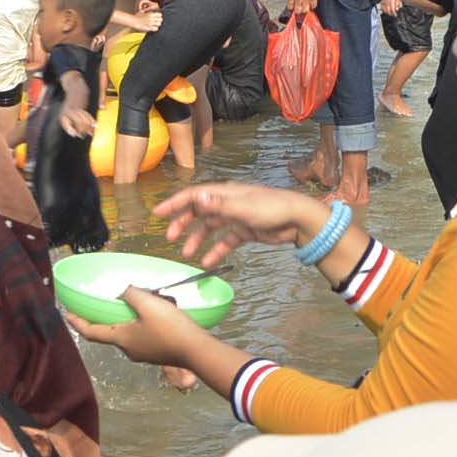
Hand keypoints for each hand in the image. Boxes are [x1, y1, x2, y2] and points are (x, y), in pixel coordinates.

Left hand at [72, 287, 209, 371]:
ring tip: (131, 305)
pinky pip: (141, 337)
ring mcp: (143, 354)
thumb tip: (123, 291)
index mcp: (121, 339)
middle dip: (103, 320)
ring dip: (124, 321)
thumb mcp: (148, 304)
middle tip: (102, 304)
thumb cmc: (170, 328)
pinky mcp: (156, 354)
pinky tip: (150, 315)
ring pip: (126, 335)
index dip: (77, 323)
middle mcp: (128, 350)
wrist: (197, 350)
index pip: (91, 332)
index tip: (67, 314)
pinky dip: (138, 325)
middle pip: (109, 333)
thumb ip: (131, 294)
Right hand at [151, 178, 326, 267]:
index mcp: (224, 193)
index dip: (175, 203)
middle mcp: (227, 203)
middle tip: (170, 238)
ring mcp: (236, 217)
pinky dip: (216, 250)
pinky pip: (225, 241)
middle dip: (183, 223)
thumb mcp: (242, 207)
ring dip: (197, 240)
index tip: (158, 213)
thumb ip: (218, 205)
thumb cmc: (271, 208)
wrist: (298, 220)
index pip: (194, 196)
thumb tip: (196, 198)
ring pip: (210, 228)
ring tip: (187, 254)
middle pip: (199, 211)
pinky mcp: (245, 231)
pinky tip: (208, 262)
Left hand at [289, 0, 320, 20]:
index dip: (292, 8)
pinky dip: (312, 6)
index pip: (290, 6)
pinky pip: (313, 6)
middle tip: (299, 10)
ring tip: (306, 8)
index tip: (293, 8)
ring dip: (305, 10)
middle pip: (298, 11)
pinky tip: (312, 4)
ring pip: (306, 10)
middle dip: (298, 11)